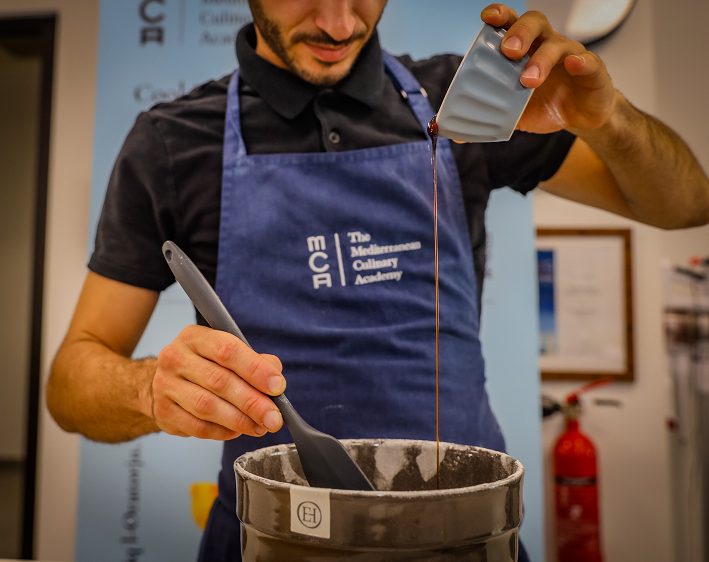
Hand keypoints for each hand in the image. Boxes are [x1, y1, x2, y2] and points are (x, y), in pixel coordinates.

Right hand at [151, 325, 285, 439]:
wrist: (168, 381)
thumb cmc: (205, 365)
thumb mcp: (228, 352)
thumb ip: (256, 362)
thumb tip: (275, 382)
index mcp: (195, 337)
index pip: (227, 351)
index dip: (255, 369)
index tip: (277, 386)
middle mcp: (175, 358)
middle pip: (219, 381)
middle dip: (252, 402)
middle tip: (273, 417)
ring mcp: (165, 385)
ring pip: (207, 407)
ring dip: (239, 420)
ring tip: (260, 426)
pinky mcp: (163, 412)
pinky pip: (197, 427)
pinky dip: (222, 432)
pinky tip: (238, 431)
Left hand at [481, 4, 616, 133]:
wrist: (579, 117)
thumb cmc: (545, 104)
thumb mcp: (513, 113)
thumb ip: (486, 119)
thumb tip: (455, 135)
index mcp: (526, 49)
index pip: (512, 24)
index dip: (501, 17)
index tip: (487, 18)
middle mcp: (547, 45)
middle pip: (535, 24)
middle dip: (520, 33)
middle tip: (508, 52)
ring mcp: (571, 55)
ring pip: (557, 45)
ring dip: (541, 59)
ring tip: (528, 80)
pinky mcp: (592, 72)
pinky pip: (588, 61)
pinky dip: (580, 62)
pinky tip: (572, 66)